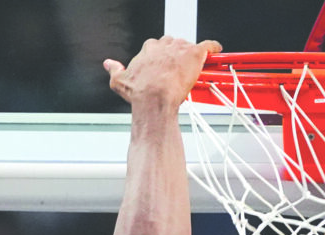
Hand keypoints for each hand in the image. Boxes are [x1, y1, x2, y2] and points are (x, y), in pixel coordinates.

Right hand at [103, 36, 221, 109]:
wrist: (154, 99)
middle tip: (177, 69)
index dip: (161, 57)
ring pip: (188, 46)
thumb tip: (109, 64)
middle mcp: (164, 45)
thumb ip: (114, 70)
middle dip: (175, 55)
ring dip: (190, 56)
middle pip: (173, 44)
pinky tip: (216, 52)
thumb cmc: (140, 92)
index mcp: (148, 50)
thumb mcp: (120, 82)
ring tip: (193, 69)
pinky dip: (213, 48)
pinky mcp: (195, 53)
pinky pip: (208, 45)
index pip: (156, 47)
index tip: (162, 67)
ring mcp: (180, 48)